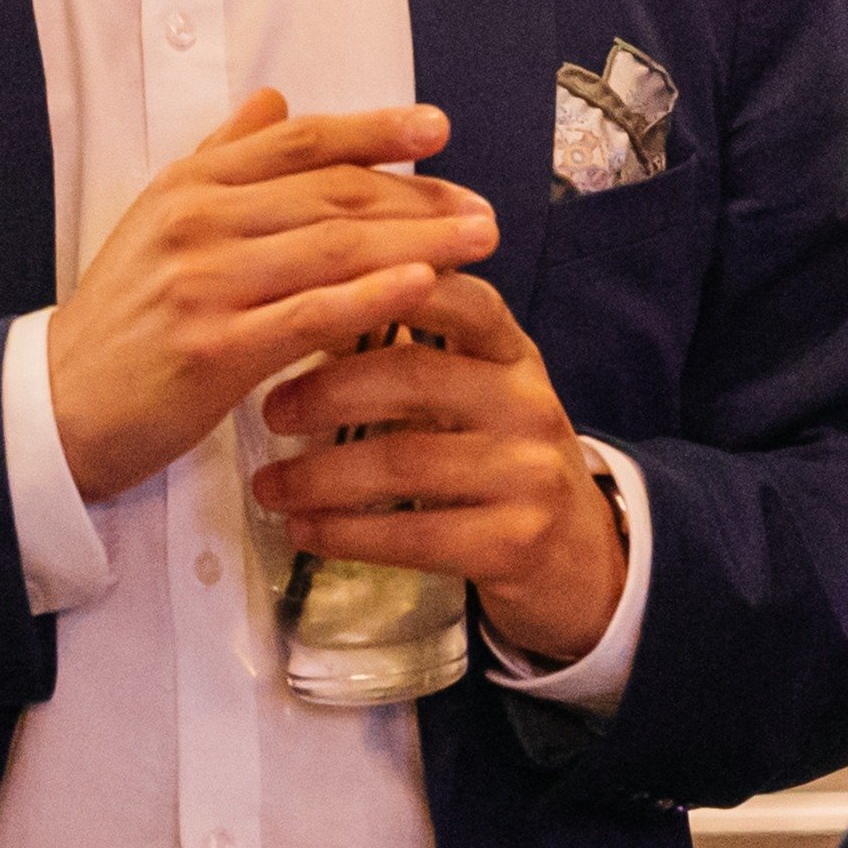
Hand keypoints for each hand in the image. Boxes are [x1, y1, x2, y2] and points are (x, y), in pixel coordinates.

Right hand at [46, 90, 498, 503]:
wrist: (57, 407)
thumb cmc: (120, 318)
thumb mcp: (159, 218)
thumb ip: (221, 157)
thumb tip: (274, 100)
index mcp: (190, 184)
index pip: (299, 142)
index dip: (374, 128)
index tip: (438, 127)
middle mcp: (198, 220)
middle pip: (330, 191)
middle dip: (416, 194)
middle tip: (479, 204)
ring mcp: (205, 282)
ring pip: (332, 246)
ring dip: (416, 238)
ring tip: (477, 239)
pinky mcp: (215, 348)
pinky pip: (310, 313)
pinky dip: (372, 294)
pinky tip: (422, 284)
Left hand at [253, 273, 627, 663]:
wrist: (578, 559)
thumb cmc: (498, 455)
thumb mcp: (473, 391)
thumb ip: (409, 350)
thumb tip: (301, 310)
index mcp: (510, 350)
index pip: (457, 297)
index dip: (387, 288)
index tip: (310, 293)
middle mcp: (526, 400)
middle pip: (415, 376)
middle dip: (329, 390)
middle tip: (271, 409)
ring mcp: (528, 472)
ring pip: (405, 462)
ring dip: (321, 476)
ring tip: (268, 485)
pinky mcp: (517, 542)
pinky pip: (415, 535)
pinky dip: (347, 534)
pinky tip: (304, 531)